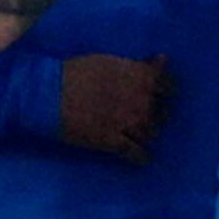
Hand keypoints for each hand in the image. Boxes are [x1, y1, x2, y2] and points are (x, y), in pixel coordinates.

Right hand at [57, 52, 171, 162]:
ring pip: (150, 134)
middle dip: (155, 115)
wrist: (50, 94)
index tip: (161, 95)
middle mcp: (141, 102)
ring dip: (147, 134)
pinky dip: (141, 157)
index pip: (168, 87)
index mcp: (141, 78)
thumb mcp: (111, 61)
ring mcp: (129, 123)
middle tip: (145, 116)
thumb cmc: (77, 72)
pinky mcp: (114, 141)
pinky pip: (136, 153)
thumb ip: (139, 65)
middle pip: (161, 114)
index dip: (165, 92)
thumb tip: (163, 60)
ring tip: (140, 134)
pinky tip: (143, 158)